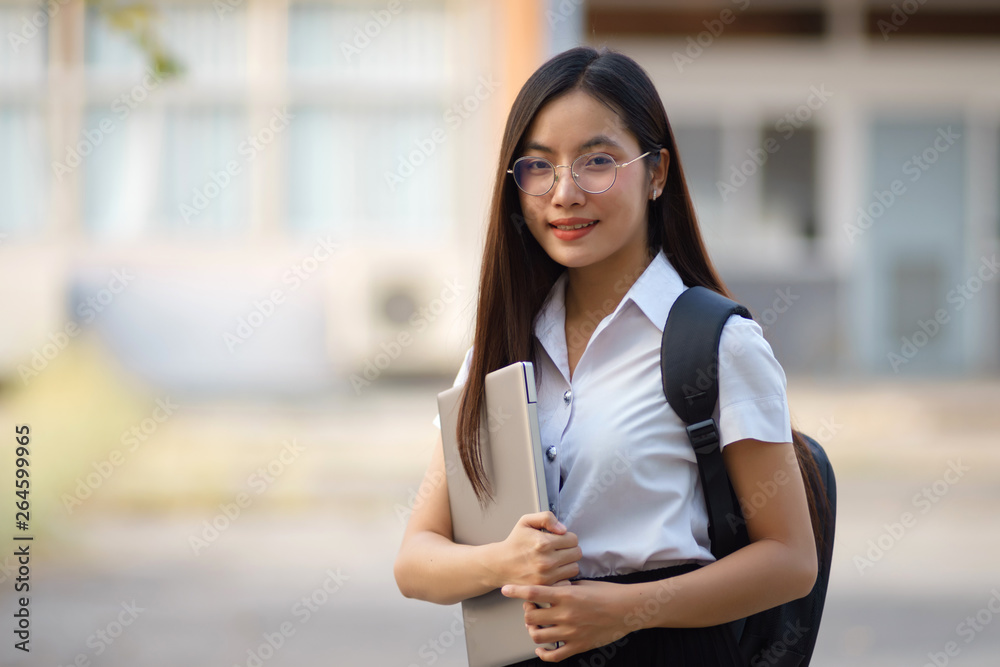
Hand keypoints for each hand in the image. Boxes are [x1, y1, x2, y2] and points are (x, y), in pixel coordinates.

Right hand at [486, 512, 580, 587]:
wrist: (500, 565)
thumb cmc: (515, 542)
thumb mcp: (526, 521)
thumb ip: (546, 518)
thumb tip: (563, 529)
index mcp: (543, 543)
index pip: (573, 539)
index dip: (567, 537)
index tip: (559, 539)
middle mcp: (546, 561)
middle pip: (577, 553)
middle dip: (570, 549)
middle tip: (558, 549)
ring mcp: (547, 577)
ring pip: (574, 568)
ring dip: (568, 563)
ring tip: (556, 560)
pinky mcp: (546, 587)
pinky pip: (567, 581)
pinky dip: (563, 577)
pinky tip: (554, 572)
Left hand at [501, 579, 630, 661]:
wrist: (628, 610)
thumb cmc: (608, 593)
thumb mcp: (583, 583)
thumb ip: (564, 587)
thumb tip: (550, 586)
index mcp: (567, 595)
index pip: (534, 592)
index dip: (516, 591)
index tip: (505, 589)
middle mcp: (566, 614)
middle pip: (531, 616)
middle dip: (527, 612)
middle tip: (531, 608)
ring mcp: (571, 632)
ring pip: (538, 636)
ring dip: (532, 630)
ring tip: (535, 625)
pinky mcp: (578, 646)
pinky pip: (553, 655)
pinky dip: (543, 652)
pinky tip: (541, 647)